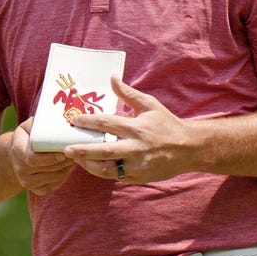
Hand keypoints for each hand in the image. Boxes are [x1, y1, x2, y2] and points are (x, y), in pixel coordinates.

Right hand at [7, 117, 75, 195]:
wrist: (16, 156)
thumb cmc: (27, 136)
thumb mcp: (28, 126)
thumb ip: (40, 123)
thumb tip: (59, 120)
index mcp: (17, 150)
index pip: (32, 158)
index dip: (49, 158)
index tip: (63, 152)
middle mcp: (19, 169)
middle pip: (47, 168)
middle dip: (64, 161)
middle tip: (78, 152)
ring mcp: (27, 182)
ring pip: (53, 177)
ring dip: (67, 168)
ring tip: (76, 157)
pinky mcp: (36, 190)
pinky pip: (54, 185)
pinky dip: (64, 176)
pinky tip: (68, 167)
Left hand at [63, 76, 188, 182]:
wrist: (189, 148)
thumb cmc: (166, 124)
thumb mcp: (149, 105)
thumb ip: (128, 93)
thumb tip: (112, 78)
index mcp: (137, 128)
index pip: (107, 124)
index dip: (88, 122)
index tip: (73, 120)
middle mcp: (136, 148)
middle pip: (105, 151)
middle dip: (84, 150)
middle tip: (67, 149)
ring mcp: (138, 166)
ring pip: (108, 169)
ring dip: (89, 165)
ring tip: (76, 159)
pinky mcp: (139, 178)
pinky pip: (116, 177)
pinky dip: (102, 172)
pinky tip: (92, 165)